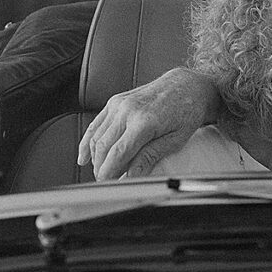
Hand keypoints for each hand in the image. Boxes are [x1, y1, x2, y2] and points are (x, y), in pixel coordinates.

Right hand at [78, 68, 220, 178]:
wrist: (187, 86)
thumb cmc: (187, 111)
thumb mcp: (176, 139)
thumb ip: (151, 156)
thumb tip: (132, 175)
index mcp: (144, 121)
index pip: (118, 153)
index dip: (109, 172)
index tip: (108, 185)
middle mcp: (127, 110)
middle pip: (103, 146)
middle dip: (101, 168)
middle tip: (106, 182)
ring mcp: (119, 104)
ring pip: (96, 136)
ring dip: (95, 157)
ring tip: (101, 172)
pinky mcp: (115, 101)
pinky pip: (96, 124)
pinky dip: (88, 141)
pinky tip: (84, 156)